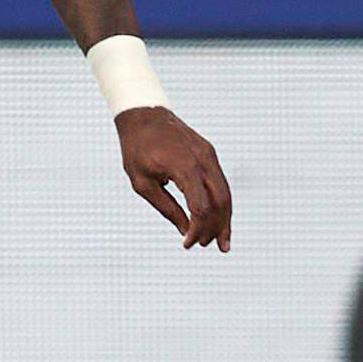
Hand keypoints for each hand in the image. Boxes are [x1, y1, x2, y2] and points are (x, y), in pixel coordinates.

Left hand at [116, 107, 231, 252]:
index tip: (187, 243)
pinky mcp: (209, 153)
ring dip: (224, 219)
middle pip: (220, 201)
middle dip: (216, 228)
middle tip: (206, 246)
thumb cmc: (137, 150)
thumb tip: (184, 230)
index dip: (197, 229)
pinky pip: (220, 182)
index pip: (200, 206)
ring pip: (225, 192)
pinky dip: (221, 202)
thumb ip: (165, 207)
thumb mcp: (142, 183)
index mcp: (183, 168)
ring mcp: (208, 155)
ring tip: (221, 242)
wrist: (144, 115)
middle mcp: (202, 160)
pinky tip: (219, 219)